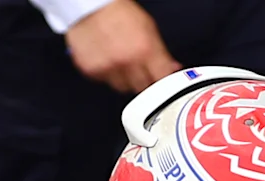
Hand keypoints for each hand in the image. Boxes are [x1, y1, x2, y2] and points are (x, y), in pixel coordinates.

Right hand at [63, 0, 180, 94]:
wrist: (92, 5)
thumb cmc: (120, 12)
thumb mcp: (149, 28)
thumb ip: (162, 54)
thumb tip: (173, 68)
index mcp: (144, 50)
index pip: (160, 80)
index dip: (162, 81)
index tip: (161, 80)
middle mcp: (126, 61)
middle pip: (141, 87)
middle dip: (142, 79)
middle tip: (138, 65)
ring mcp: (107, 67)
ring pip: (122, 87)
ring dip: (124, 78)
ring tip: (120, 59)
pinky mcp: (91, 70)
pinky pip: (104, 81)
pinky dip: (107, 72)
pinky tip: (107, 57)